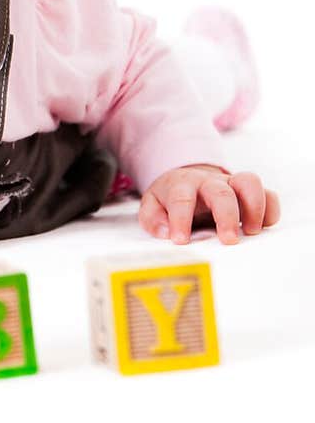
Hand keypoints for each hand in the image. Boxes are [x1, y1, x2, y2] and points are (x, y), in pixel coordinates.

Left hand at [138, 164, 279, 244]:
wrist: (186, 181)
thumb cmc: (169, 199)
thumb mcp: (152, 206)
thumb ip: (153, 219)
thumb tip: (165, 232)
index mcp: (182, 185)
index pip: (181, 198)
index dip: (181, 219)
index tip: (181, 241)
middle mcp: (209, 182)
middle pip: (221, 191)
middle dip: (226, 215)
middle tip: (228, 240)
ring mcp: (231, 185)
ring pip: (249, 182)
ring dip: (254, 207)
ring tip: (251, 232)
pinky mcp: (248, 193)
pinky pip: (268, 194)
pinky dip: (270, 210)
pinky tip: (263, 228)